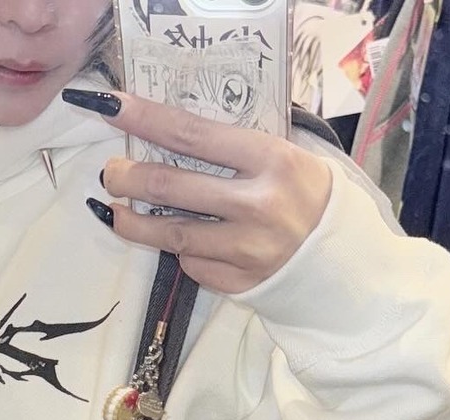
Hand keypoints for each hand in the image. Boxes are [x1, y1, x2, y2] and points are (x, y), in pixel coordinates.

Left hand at [82, 92, 332, 294]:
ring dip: (134, 222)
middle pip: (172, 186)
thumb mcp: (281, 155)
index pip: (191, 134)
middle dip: (128, 177)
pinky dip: (180, 251)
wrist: (340, 257)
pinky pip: (194, 264)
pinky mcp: (240, 283)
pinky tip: (174, 242)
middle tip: (111, 173)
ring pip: (172, 234)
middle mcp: (257, 206)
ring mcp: (247, 250)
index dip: (144, 119)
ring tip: (114, 211)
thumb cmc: (304, 193)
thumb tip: (167, 135)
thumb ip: (232, 148)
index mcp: (270, 160)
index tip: (109, 106)